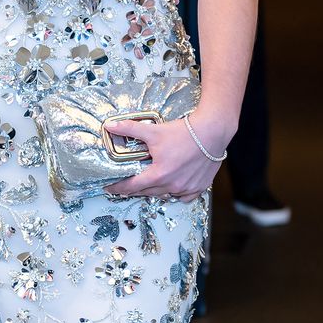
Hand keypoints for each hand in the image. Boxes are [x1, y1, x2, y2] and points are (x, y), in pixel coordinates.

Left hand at [103, 114, 225, 201]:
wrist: (212, 132)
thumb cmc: (184, 133)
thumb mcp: (153, 131)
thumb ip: (130, 129)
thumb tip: (110, 126)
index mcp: (158, 174)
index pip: (131, 186)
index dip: (118, 187)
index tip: (109, 188)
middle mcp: (172, 185)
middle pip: (146, 192)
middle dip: (134, 189)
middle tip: (126, 186)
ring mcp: (186, 188)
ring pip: (165, 195)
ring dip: (155, 191)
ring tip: (148, 185)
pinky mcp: (199, 187)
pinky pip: (184, 197)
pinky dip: (177, 193)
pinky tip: (173, 187)